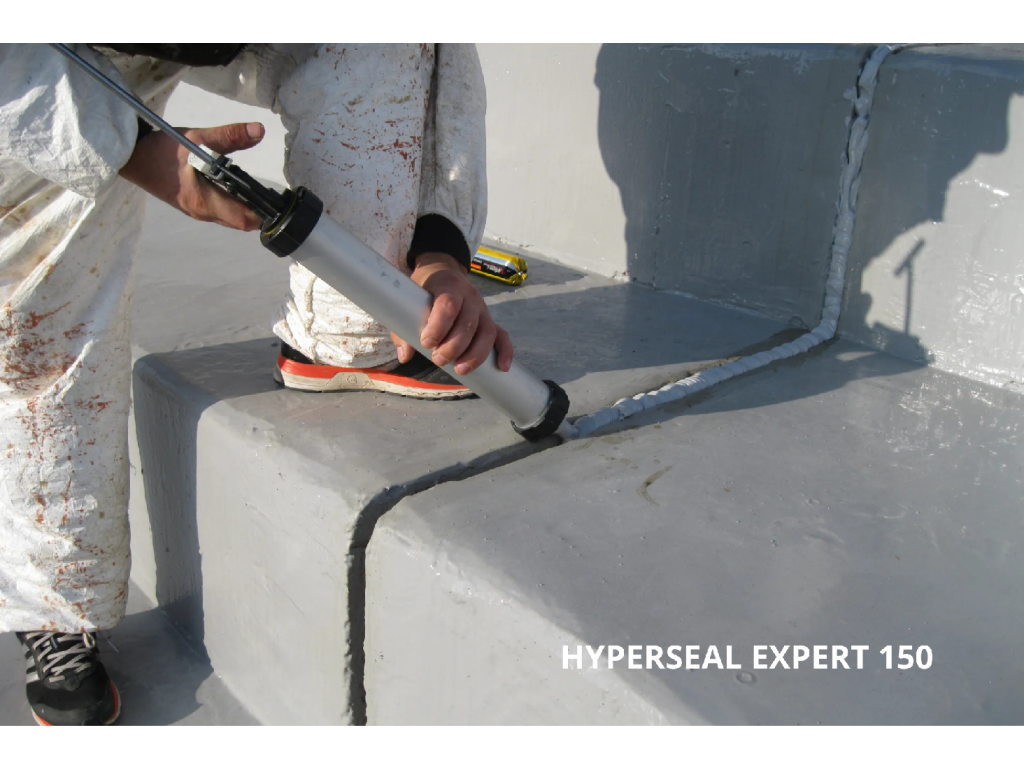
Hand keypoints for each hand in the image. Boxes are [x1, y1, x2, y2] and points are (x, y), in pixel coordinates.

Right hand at [119, 122, 265, 231]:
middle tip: (271, 196)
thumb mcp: (196, 139)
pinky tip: (236, 189)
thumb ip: (229, 136)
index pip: (244, 219)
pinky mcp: (191, 205)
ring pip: (228, 217)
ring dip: (244, 208)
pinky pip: (218, 211)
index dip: (263, 214)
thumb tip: (258, 131)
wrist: (130, 157)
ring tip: (258, 192)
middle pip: (239, 221)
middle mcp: (202, 212)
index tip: (277, 203)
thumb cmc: (160, 151)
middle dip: (257, 212)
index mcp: (205, 202)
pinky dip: (231, 204)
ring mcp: (195, 211)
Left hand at [390, 252, 513, 374]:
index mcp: (450, 287)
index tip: (426, 343)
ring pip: (486, 332)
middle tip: (438, 360)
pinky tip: (502, 367)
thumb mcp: (410, 301)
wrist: (443, 274)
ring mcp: (483, 310)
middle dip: (454, 346)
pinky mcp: (490, 321)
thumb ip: (404, 329)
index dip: (439, 325)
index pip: (448, 305)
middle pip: (468, 323)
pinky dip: (504, 352)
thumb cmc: (424, 290)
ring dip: (475, 354)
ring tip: (460, 370)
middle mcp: (470, 297)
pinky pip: (502, 336)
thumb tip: (405, 355)